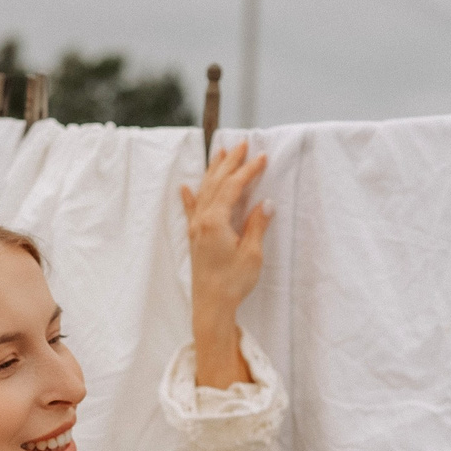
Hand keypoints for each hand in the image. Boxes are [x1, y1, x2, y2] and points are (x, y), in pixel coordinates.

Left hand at [180, 141, 270, 388]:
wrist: (211, 306)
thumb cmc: (232, 282)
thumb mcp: (252, 253)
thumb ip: (256, 225)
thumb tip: (265, 203)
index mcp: (216, 221)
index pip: (233, 186)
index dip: (248, 170)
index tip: (261, 157)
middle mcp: (202, 220)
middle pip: (216, 183)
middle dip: (230, 162)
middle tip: (242, 145)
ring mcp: (195, 228)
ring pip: (204, 192)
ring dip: (213, 172)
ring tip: (221, 155)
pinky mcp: (194, 239)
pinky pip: (191, 211)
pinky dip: (189, 197)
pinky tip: (185, 187)